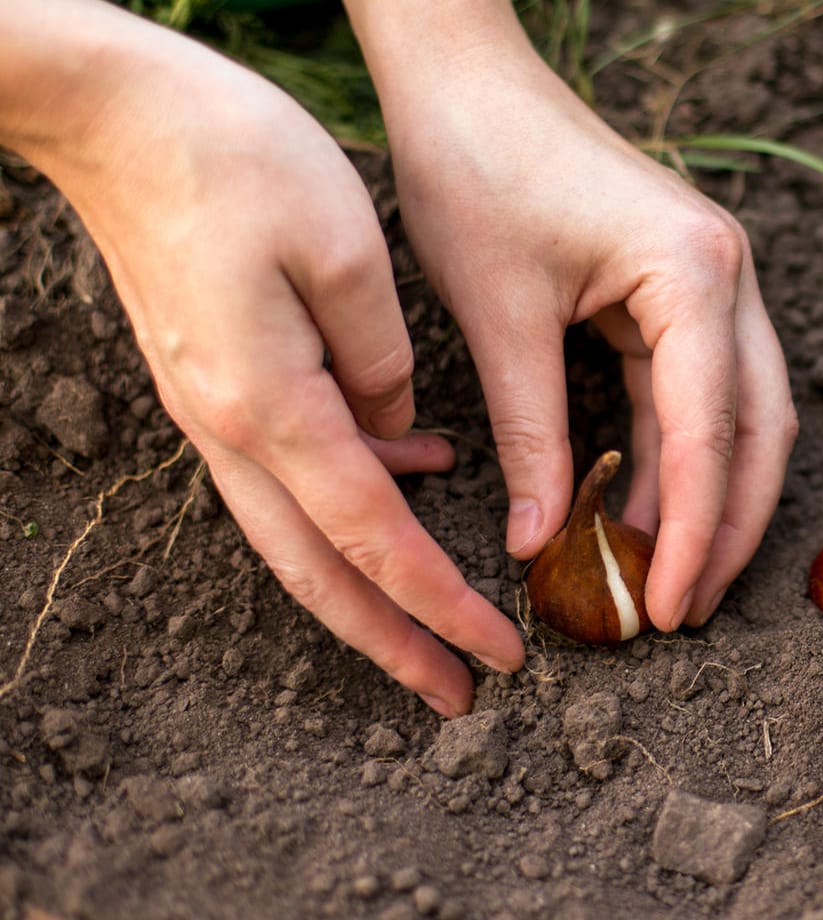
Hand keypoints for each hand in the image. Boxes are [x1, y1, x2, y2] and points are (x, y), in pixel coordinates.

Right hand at [5, 3, 524, 714]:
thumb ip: (384, 363)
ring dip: (370, 588)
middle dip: (393, 643)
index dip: (440, 605)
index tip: (499, 655)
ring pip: (299, 535)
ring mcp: (214, 410)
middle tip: (458, 695)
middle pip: (320, 572)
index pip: (374, 539)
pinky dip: (352, 497)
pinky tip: (417, 471)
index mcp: (272, 407)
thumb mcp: (345, 250)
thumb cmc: (231, 156)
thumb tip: (403, 436)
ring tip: (439, 625)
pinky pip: (290, 470)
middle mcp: (232, 429)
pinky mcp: (215, 382)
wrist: (111, 110)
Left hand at [348, 1, 797, 630]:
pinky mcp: (682, 289)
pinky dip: (676, 456)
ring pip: (742, 417)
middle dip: (730, 528)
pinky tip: (644, 510)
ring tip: (670, 578)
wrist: (465, 77)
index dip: (695, 532)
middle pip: (759, 431)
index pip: (710, 432)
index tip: (672, 607)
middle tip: (688, 610)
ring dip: (710, 498)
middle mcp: (727, 276)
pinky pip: (697, 391)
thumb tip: (542, 543)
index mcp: (694, 274)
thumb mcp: (498, 316)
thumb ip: (532, 434)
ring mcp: (713, 281)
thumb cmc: (476, 169)